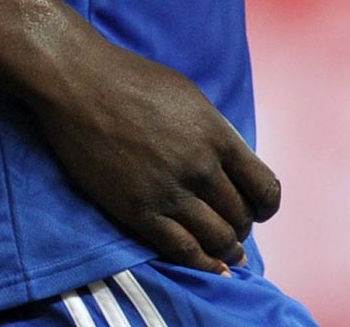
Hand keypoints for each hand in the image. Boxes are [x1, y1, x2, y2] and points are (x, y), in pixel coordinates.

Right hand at [28, 29, 279, 273]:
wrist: (83, 86)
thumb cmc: (136, 82)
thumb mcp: (192, 98)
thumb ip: (214, 133)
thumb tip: (228, 162)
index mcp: (218, 136)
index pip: (264, 186)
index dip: (267, 205)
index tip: (261, 211)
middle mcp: (201, 167)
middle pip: (240, 216)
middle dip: (242, 228)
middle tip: (235, 231)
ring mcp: (170, 191)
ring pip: (216, 238)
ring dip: (226, 249)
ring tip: (227, 253)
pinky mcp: (138, 210)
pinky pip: (180, 248)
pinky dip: (201, 262)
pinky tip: (211, 267)